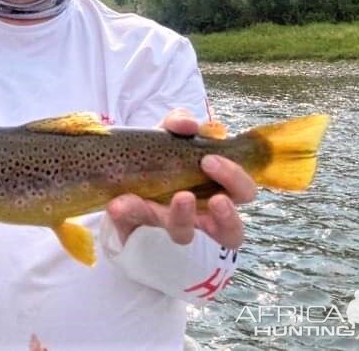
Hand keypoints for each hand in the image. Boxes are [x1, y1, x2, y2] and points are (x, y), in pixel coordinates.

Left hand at [106, 109, 256, 249]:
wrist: (116, 174)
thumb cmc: (157, 156)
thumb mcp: (169, 135)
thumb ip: (179, 124)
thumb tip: (188, 124)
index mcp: (214, 190)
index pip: (242, 192)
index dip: (234, 179)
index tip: (209, 159)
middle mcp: (198, 215)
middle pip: (230, 230)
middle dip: (225, 212)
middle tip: (210, 190)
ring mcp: (168, 225)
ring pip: (184, 233)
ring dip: (181, 216)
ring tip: (179, 198)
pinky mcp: (138, 229)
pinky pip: (133, 226)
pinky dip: (127, 211)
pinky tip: (118, 203)